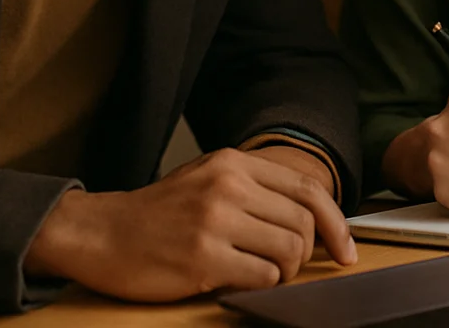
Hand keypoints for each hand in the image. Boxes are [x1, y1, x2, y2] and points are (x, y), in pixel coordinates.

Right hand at [24, 147, 355, 300]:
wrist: (101, 232)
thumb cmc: (157, 213)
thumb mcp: (206, 179)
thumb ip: (254, 189)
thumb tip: (312, 218)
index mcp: (233, 163)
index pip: (309, 189)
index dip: (337, 223)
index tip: (347, 250)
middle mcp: (228, 185)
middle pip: (304, 224)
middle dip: (304, 254)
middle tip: (283, 265)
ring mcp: (215, 220)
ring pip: (290, 252)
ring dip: (283, 272)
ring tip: (258, 272)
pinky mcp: (203, 257)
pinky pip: (263, 277)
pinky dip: (262, 285)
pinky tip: (237, 279)